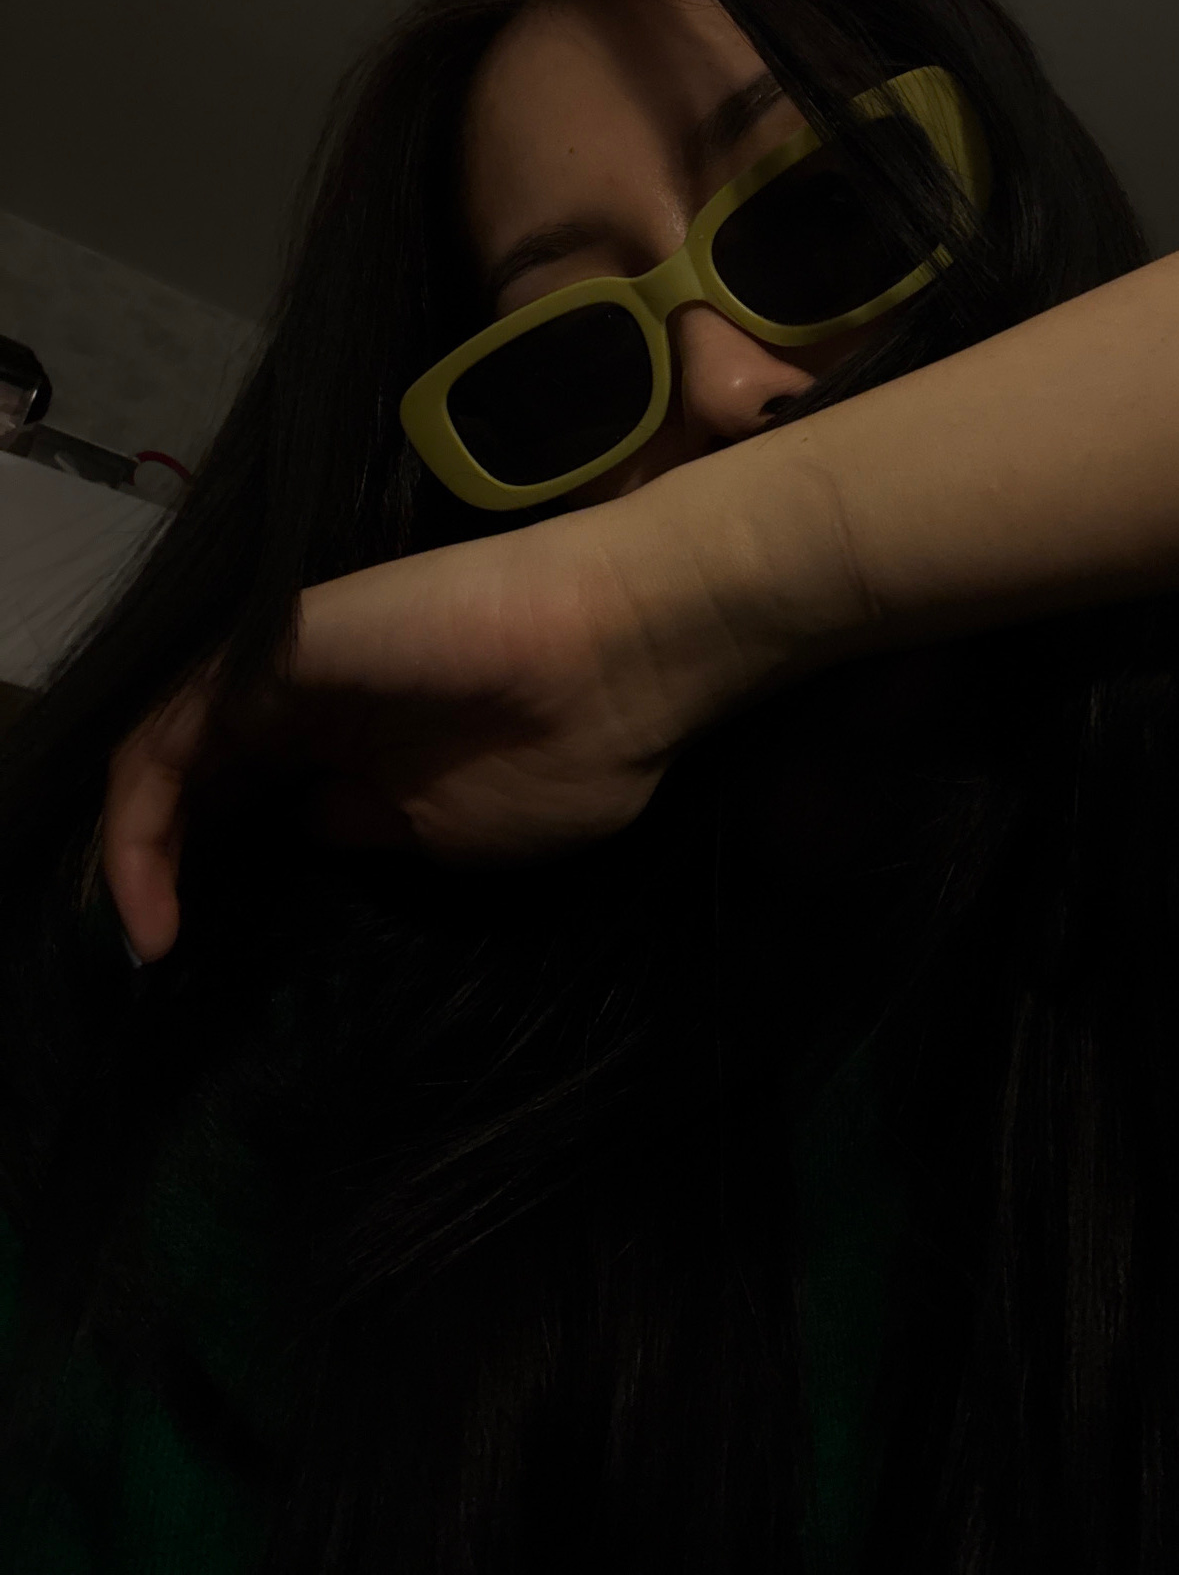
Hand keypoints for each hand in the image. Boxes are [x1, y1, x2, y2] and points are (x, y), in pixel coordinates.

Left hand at [101, 453, 858, 962]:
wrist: (623, 660)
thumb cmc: (567, 752)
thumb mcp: (453, 833)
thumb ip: (368, 827)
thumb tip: (308, 823)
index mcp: (357, 742)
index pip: (247, 798)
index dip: (204, 868)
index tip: (187, 950)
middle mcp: (311, 701)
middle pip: (196, 775)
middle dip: (155, 859)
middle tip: (145, 942)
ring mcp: (287, 672)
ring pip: (168, 752)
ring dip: (134, 844)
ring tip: (138, 926)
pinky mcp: (273, 650)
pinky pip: (173, 727)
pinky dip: (140, 807)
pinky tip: (144, 876)